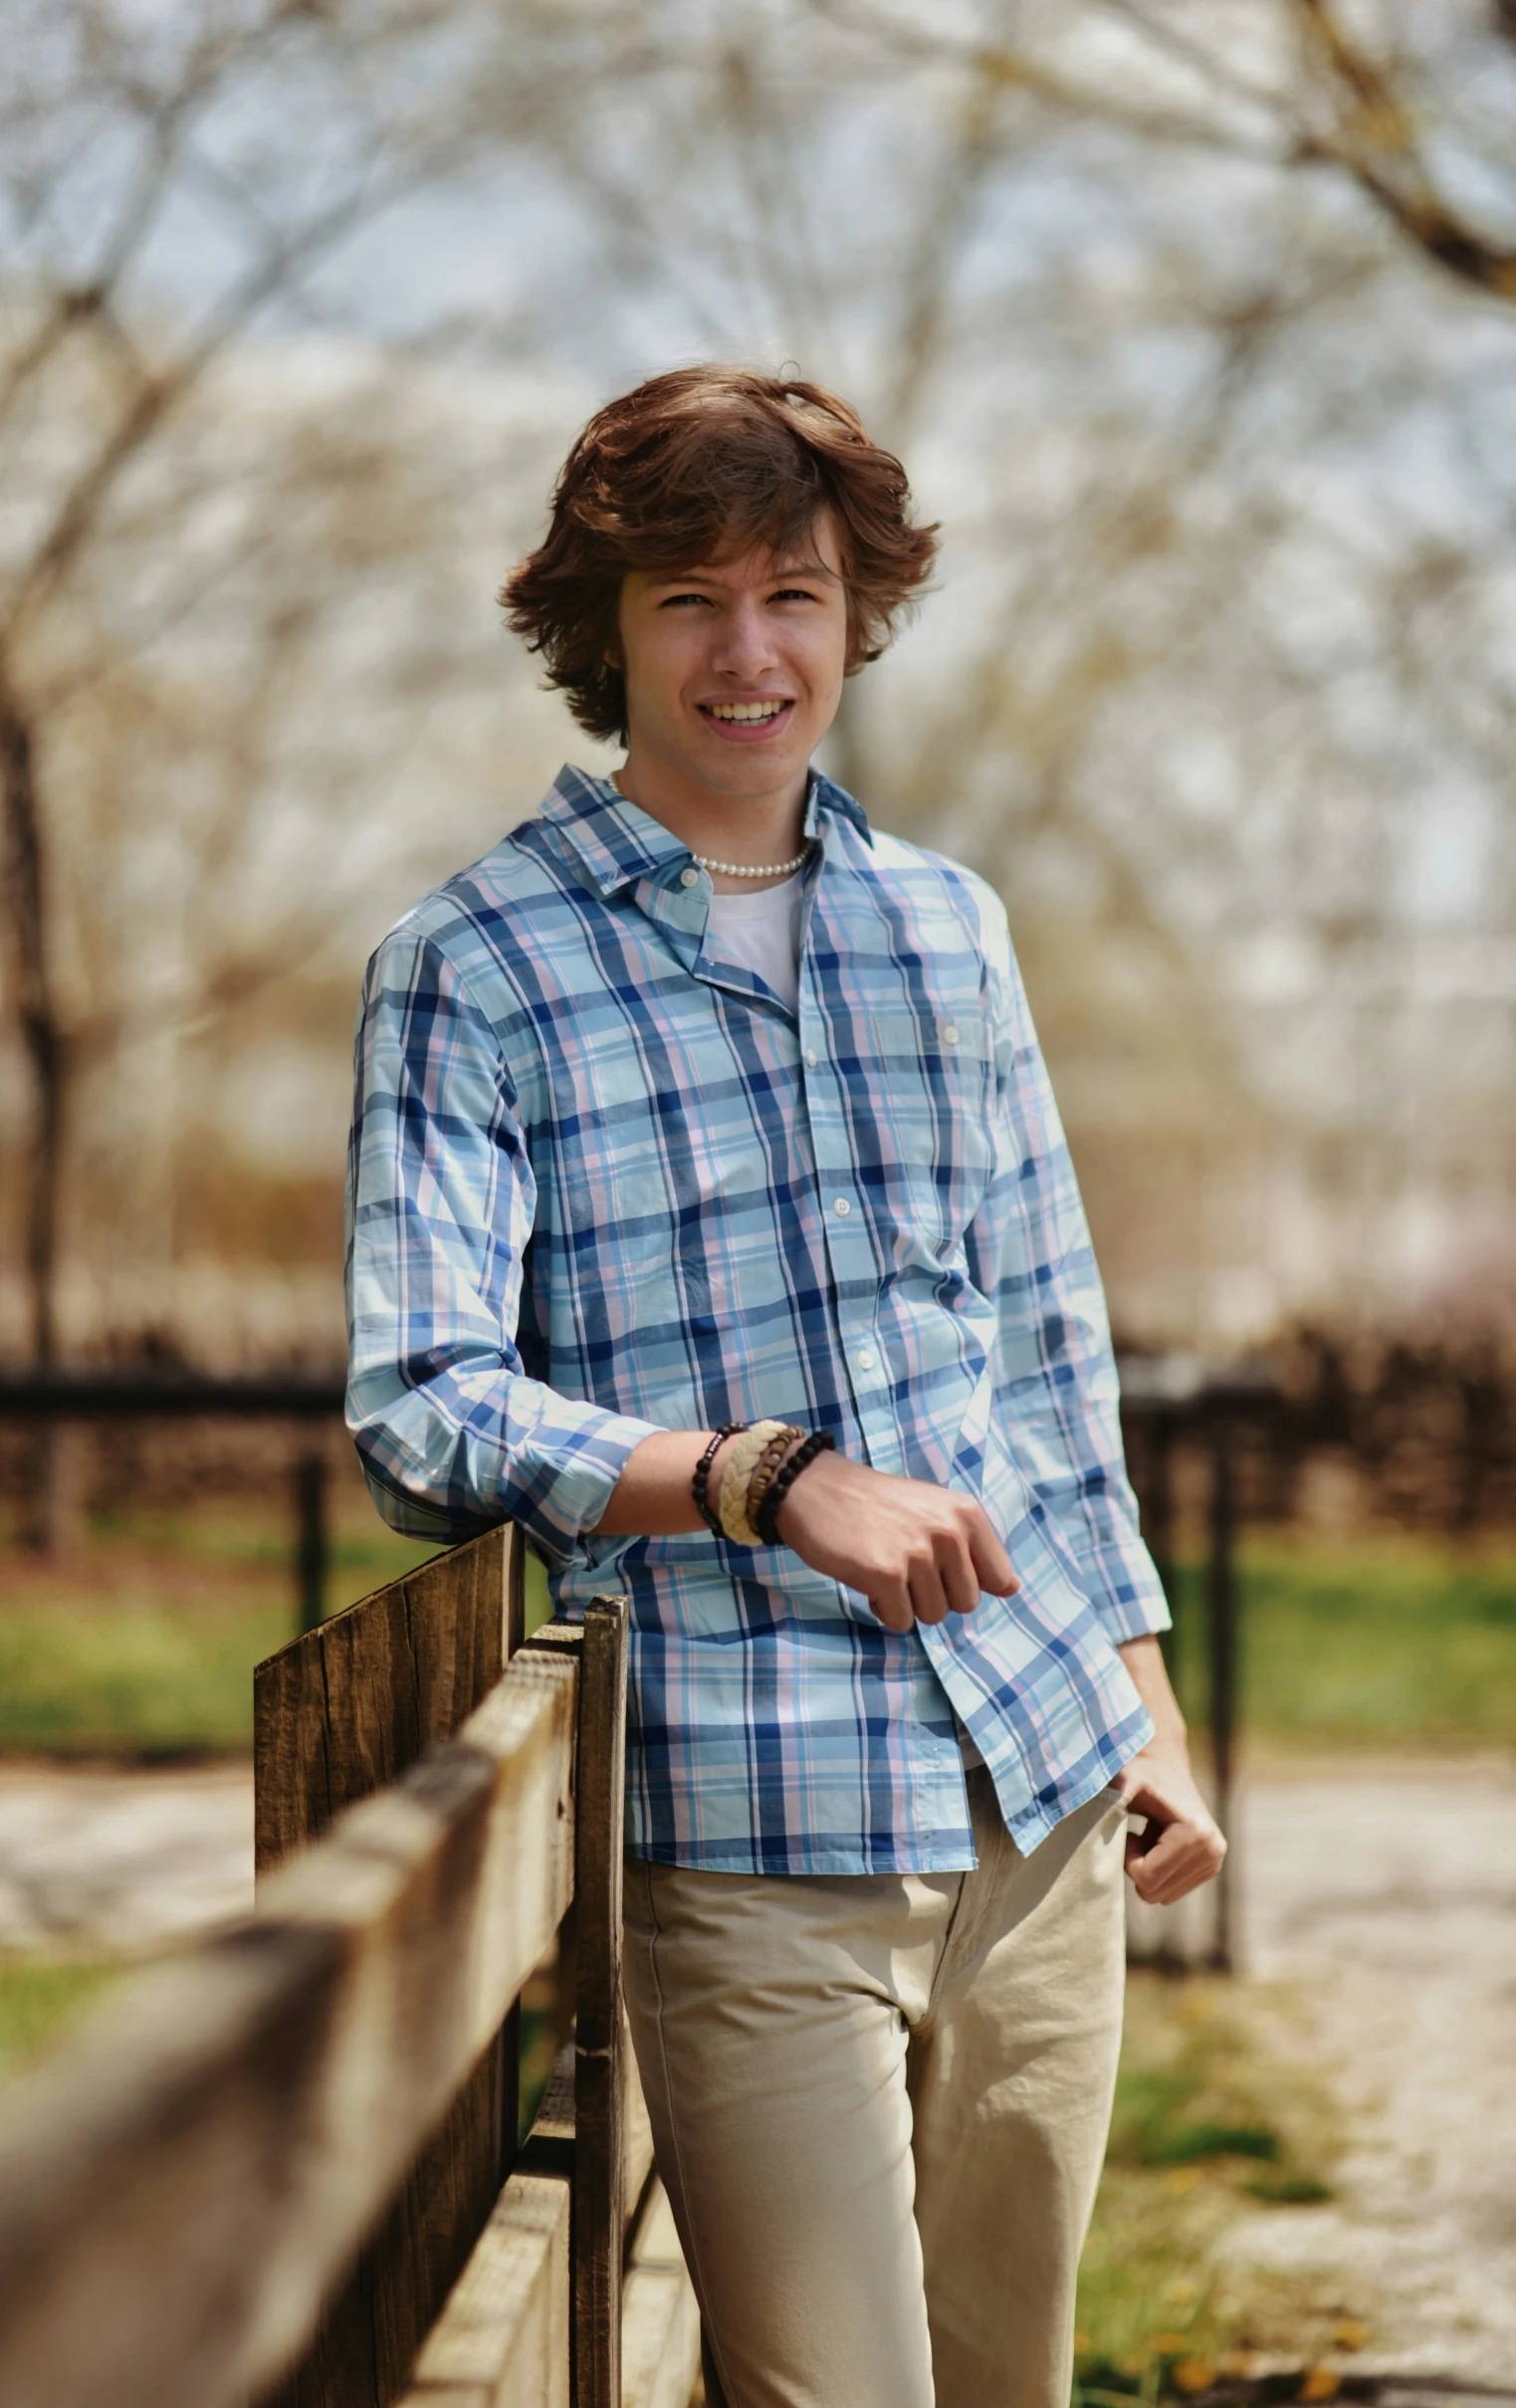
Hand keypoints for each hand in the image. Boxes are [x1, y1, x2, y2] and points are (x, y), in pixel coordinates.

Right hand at [771, 1449, 1017, 1631]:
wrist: (814, 1488)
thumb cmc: (876, 1504)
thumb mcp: (935, 1510)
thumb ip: (974, 1547)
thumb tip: (1013, 1589)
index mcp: (967, 1514)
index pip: (999, 1579)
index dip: (966, 1582)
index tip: (939, 1567)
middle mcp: (948, 1531)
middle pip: (965, 1604)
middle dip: (934, 1595)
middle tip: (903, 1564)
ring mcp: (917, 1553)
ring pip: (932, 1615)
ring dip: (906, 1602)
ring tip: (883, 1566)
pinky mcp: (885, 1574)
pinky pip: (900, 1621)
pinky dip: (882, 1609)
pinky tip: (867, 1577)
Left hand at [1115, 1748, 1226, 1904]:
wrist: (1165, 1769)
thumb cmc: (1142, 1776)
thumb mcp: (1127, 1781)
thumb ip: (1120, 1789)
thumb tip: (1117, 1793)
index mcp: (1196, 1834)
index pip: (1147, 1878)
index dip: (1129, 1858)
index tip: (1131, 1834)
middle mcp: (1212, 1851)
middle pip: (1155, 1893)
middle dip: (1138, 1866)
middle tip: (1139, 1836)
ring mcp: (1215, 1861)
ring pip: (1162, 1896)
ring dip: (1148, 1870)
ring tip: (1151, 1838)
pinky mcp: (1211, 1867)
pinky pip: (1171, 1892)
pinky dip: (1159, 1873)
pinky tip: (1160, 1845)